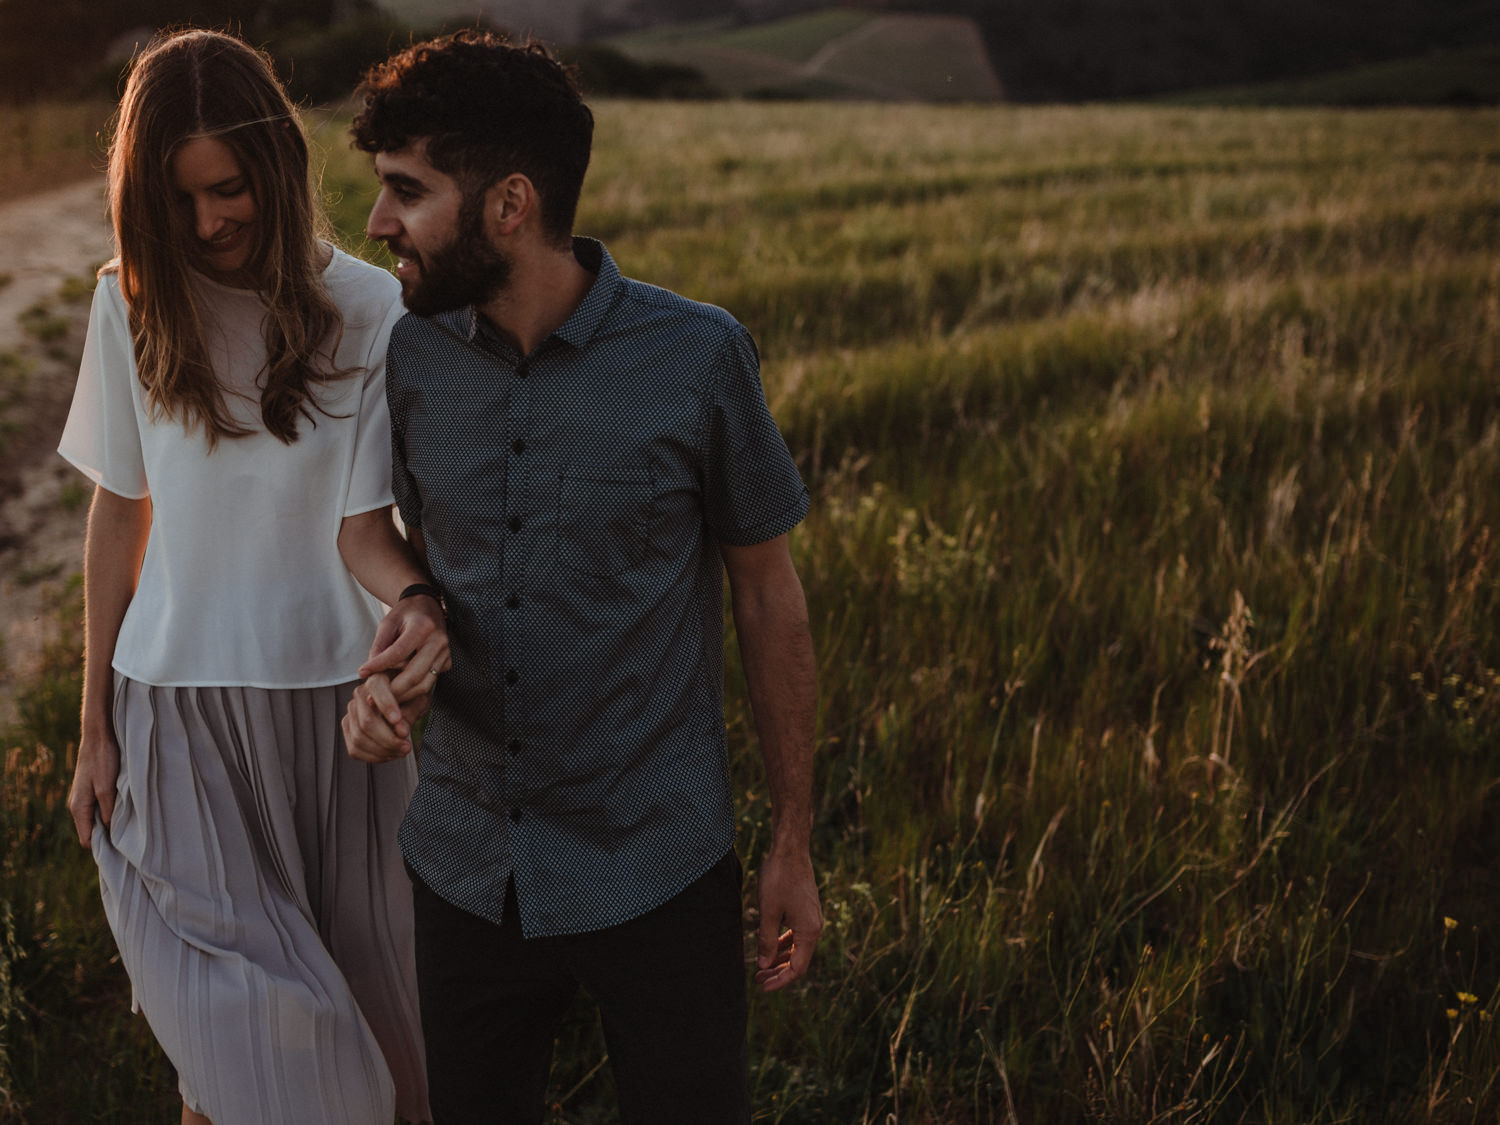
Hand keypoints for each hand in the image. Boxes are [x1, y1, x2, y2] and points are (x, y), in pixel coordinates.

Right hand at [67, 731, 119, 847]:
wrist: (99, 736)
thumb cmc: (102, 760)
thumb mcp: (107, 788)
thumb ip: (107, 811)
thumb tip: (109, 832)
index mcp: (78, 808)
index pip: (86, 838)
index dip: (101, 845)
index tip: (119, 848)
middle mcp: (78, 805)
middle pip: (91, 830)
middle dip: (107, 835)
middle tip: (128, 837)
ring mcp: (84, 797)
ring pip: (96, 819)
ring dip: (110, 821)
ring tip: (129, 823)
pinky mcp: (92, 790)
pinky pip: (99, 808)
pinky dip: (110, 810)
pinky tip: (124, 808)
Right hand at [342, 673, 434, 762]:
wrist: (406, 701)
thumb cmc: (413, 698)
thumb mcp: (418, 700)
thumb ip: (409, 713)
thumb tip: (401, 732)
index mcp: (377, 679)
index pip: (377, 690)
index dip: (388, 707)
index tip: (403, 728)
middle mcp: (359, 694)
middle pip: (366, 722)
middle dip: (388, 740)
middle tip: (407, 747)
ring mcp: (351, 712)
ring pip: (359, 738)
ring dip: (382, 751)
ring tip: (401, 751)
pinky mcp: (349, 727)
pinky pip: (354, 749)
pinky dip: (373, 757)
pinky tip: (389, 755)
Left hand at [359, 594, 449, 701]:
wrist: (428, 606)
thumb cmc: (406, 614)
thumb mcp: (388, 623)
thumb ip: (379, 647)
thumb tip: (368, 673)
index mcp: (423, 626)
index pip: (399, 652)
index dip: (380, 665)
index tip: (362, 673)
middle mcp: (438, 641)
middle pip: (415, 674)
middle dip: (393, 689)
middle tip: (374, 698)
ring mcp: (446, 653)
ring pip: (424, 684)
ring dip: (403, 695)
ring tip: (385, 697)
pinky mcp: (447, 663)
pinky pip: (429, 682)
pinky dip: (413, 691)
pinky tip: (399, 690)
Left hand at [754, 844, 822, 991]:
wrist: (790, 849)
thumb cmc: (779, 879)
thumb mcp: (768, 912)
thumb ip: (767, 941)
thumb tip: (764, 965)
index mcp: (809, 931)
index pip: (797, 968)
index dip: (780, 981)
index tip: (762, 987)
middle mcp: (815, 927)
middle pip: (798, 960)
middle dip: (778, 971)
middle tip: (757, 978)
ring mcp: (811, 917)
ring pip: (797, 947)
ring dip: (780, 958)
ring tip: (761, 966)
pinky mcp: (806, 909)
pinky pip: (796, 934)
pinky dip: (783, 943)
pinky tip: (770, 946)